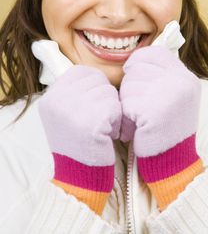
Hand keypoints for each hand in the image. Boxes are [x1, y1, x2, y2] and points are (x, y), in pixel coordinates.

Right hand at [39, 65, 121, 213]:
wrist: (79, 176)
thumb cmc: (78, 142)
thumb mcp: (65, 113)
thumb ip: (75, 92)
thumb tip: (96, 75)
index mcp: (50, 97)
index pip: (82, 71)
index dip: (95, 85)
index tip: (94, 104)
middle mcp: (57, 100)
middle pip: (98, 80)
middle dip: (105, 98)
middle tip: (99, 119)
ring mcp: (72, 110)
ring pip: (109, 92)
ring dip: (113, 110)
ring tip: (102, 128)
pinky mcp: (90, 122)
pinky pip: (115, 107)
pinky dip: (118, 121)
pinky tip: (109, 135)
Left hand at [119, 45, 202, 209]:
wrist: (172, 160)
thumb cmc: (166, 128)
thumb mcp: (172, 96)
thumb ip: (159, 77)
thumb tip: (130, 63)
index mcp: (186, 77)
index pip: (156, 53)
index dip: (138, 60)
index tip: (130, 71)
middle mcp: (182, 83)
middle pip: (138, 70)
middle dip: (130, 88)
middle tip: (137, 107)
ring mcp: (170, 96)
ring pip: (129, 86)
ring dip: (126, 104)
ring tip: (137, 120)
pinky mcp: (155, 111)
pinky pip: (127, 103)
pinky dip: (126, 117)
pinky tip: (135, 128)